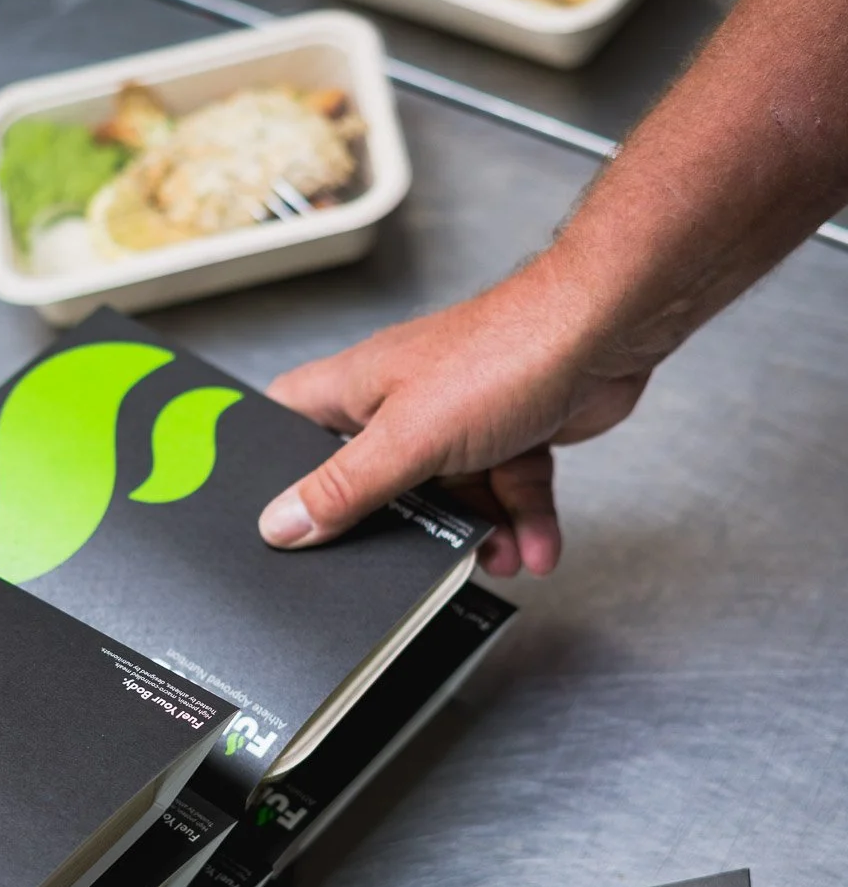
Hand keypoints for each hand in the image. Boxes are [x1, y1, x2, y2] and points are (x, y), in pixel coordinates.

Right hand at [258, 261, 649, 576]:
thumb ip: (344, 489)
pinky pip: (506, 493)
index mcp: (358, 390)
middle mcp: (403, 402)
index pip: (291, 424)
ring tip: (499, 558)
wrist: (608, 329)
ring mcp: (459, 419)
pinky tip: (536, 546)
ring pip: (452, 497)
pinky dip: (523, 521)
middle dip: (404, 527)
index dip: (279, 466)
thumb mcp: (409, 439)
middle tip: (413, 558)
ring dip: (479, 535)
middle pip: (376, 481)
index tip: (278, 514)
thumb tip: (281, 525)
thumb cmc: (507, 352)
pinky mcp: (512, 434)